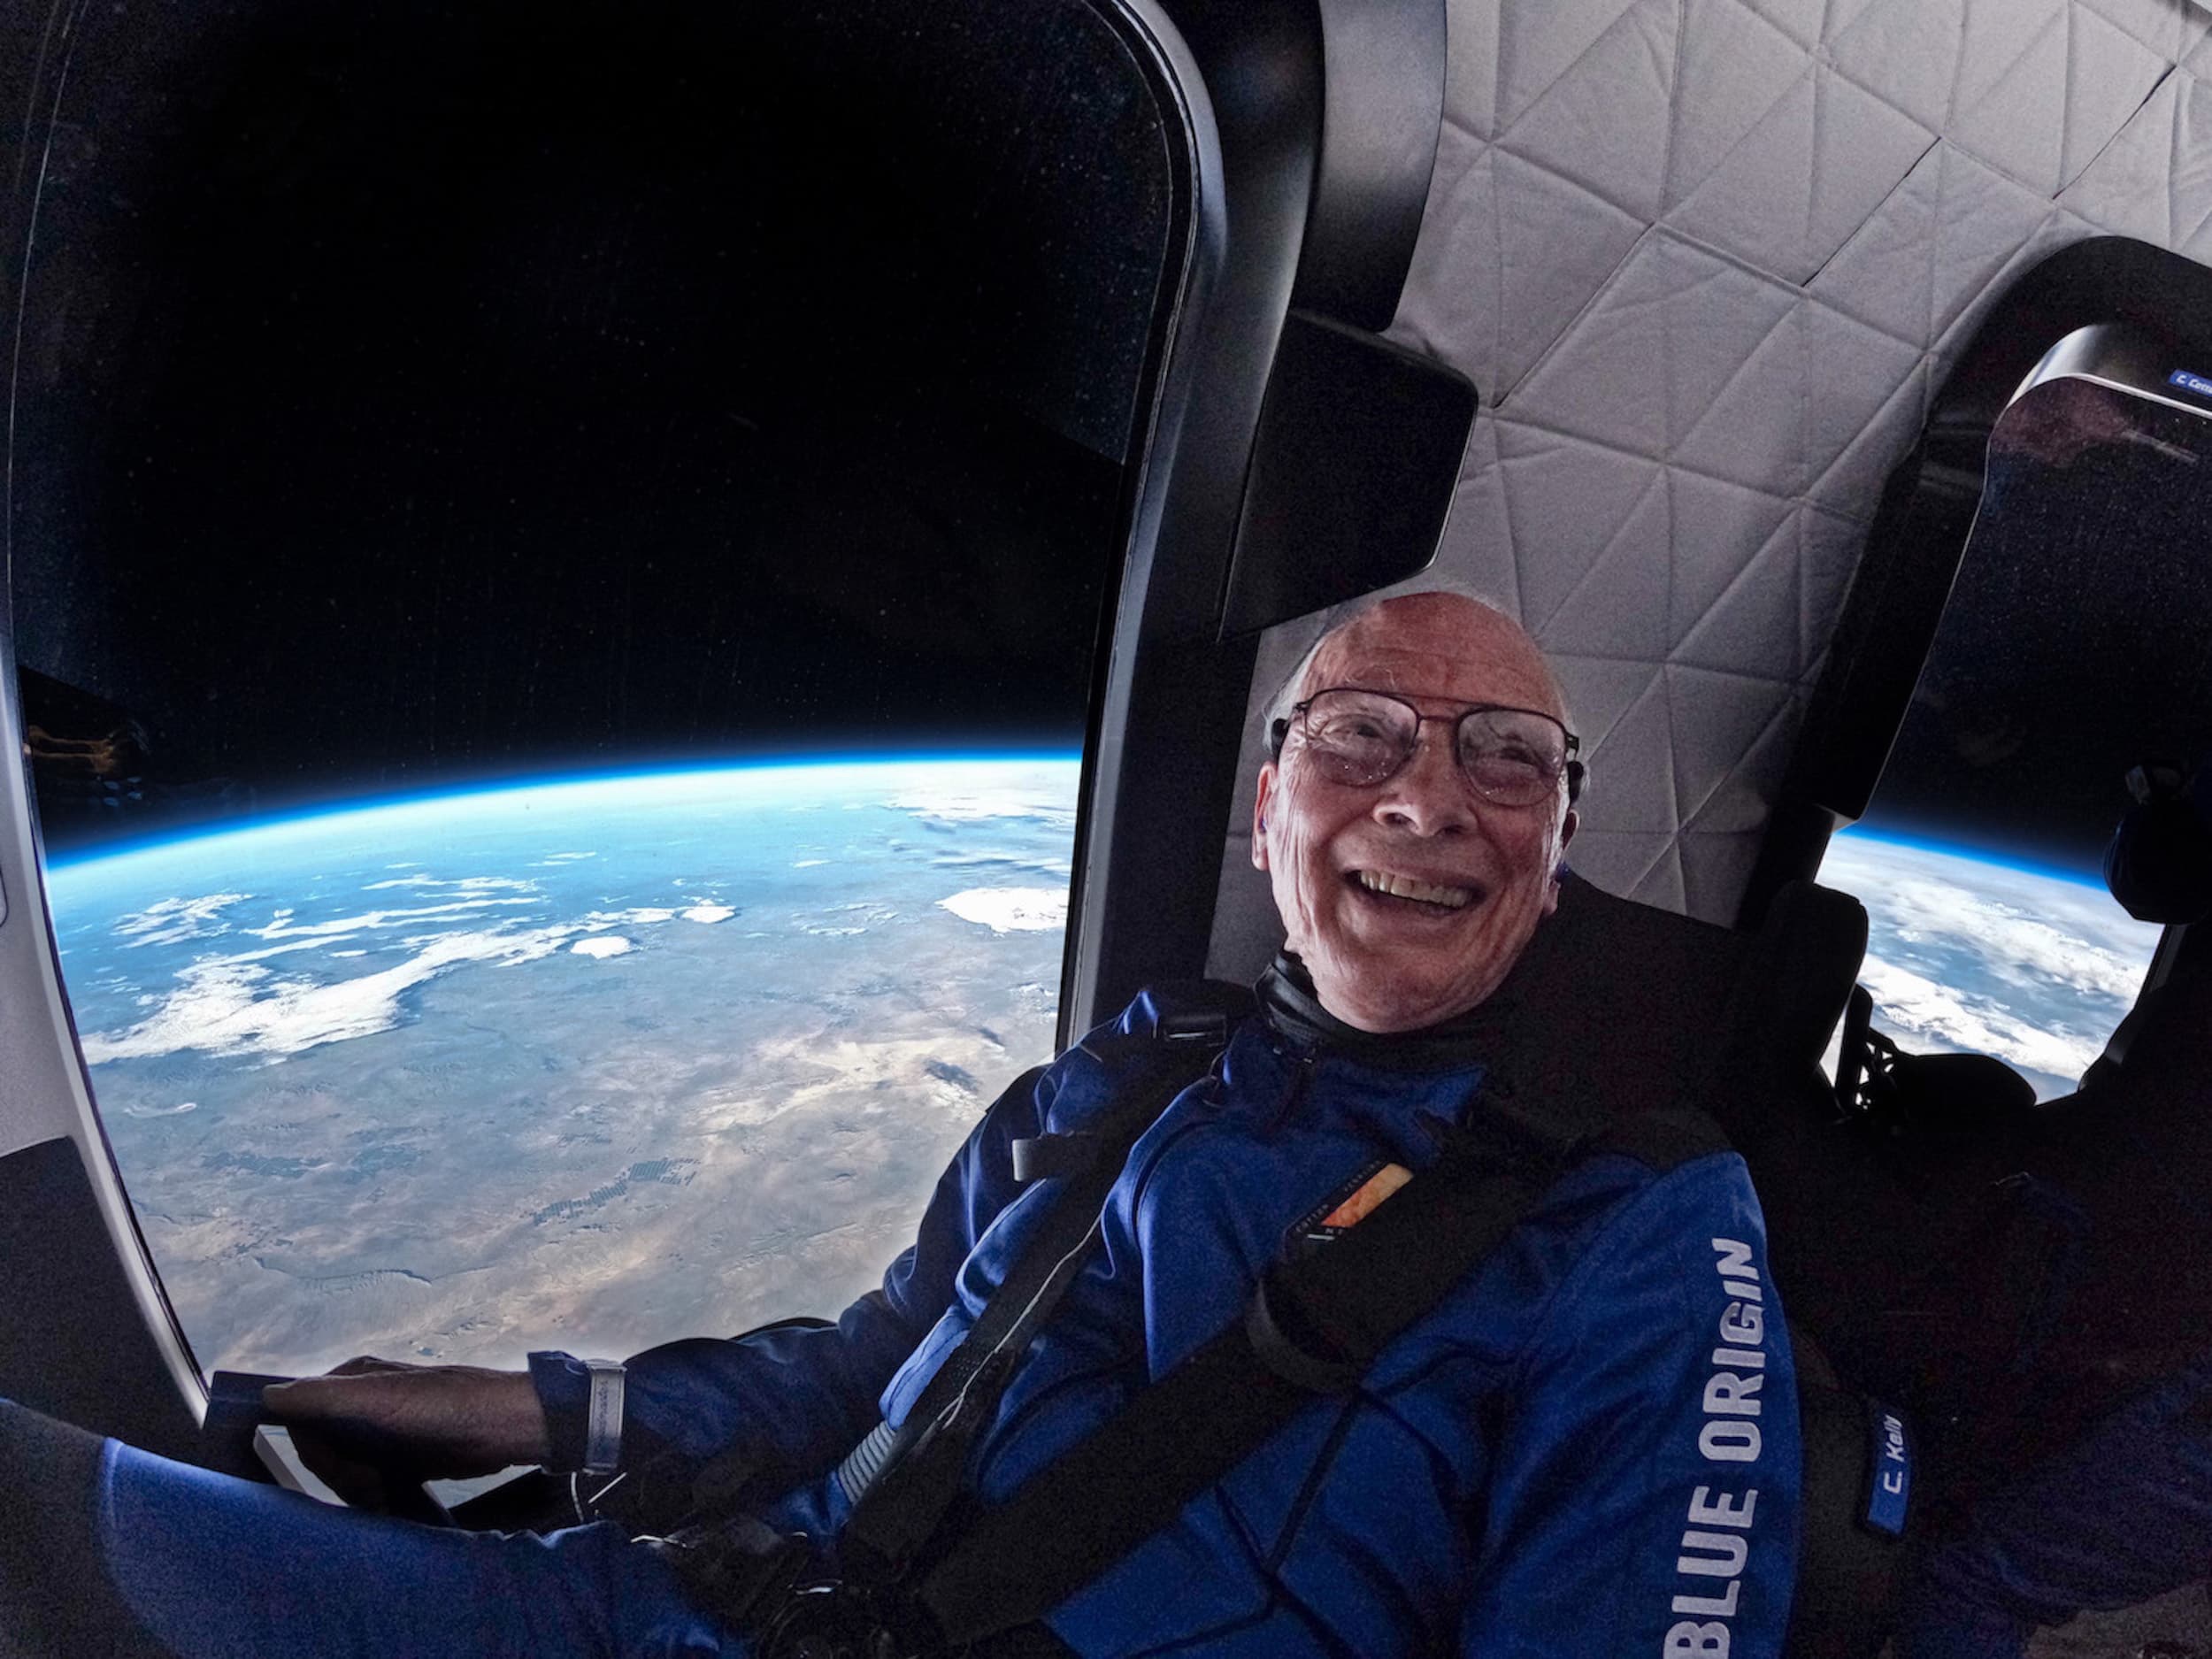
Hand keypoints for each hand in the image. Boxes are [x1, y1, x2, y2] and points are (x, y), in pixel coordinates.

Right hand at [261, 1356, 550, 1509]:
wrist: (507, 1428)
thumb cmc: (447, 1406)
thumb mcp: (383, 1399)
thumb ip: (326, 1396)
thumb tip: (268, 1394)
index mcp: (354, 1379)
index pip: (301, 1417)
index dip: (314, 1451)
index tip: (343, 1471)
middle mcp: (363, 1401)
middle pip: (322, 1448)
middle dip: (341, 1474)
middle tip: (373, 1486)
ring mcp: (382, 1430)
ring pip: (343, 1468)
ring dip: (358, 1488)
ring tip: (386, 1494)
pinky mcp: (402, 1456)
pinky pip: (368, 1479)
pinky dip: (373, 1493)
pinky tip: (389, 1501)